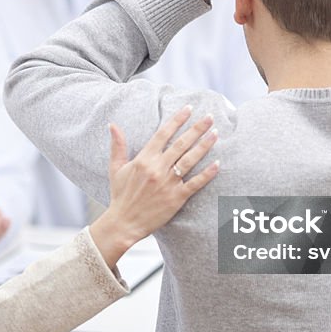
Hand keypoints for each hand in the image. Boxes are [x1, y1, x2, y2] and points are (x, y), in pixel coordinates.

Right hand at [90, 106, 219, 267]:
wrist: (124, 222)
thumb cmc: (120, 195)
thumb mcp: (116, 168)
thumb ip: (117, 145)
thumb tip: (112, 124)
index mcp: (143, 159)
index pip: (163, 134)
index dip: (177, 120)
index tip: (189, 109)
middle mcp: (157, 168)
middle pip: (181, 143)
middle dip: (197, 128)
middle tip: (209, 117)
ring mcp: (168, 183)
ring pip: (190, 160)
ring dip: (204, 145)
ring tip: (215, 134)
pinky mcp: (176, 198)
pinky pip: (195, 183)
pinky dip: (207, 173)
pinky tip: (217, 163)